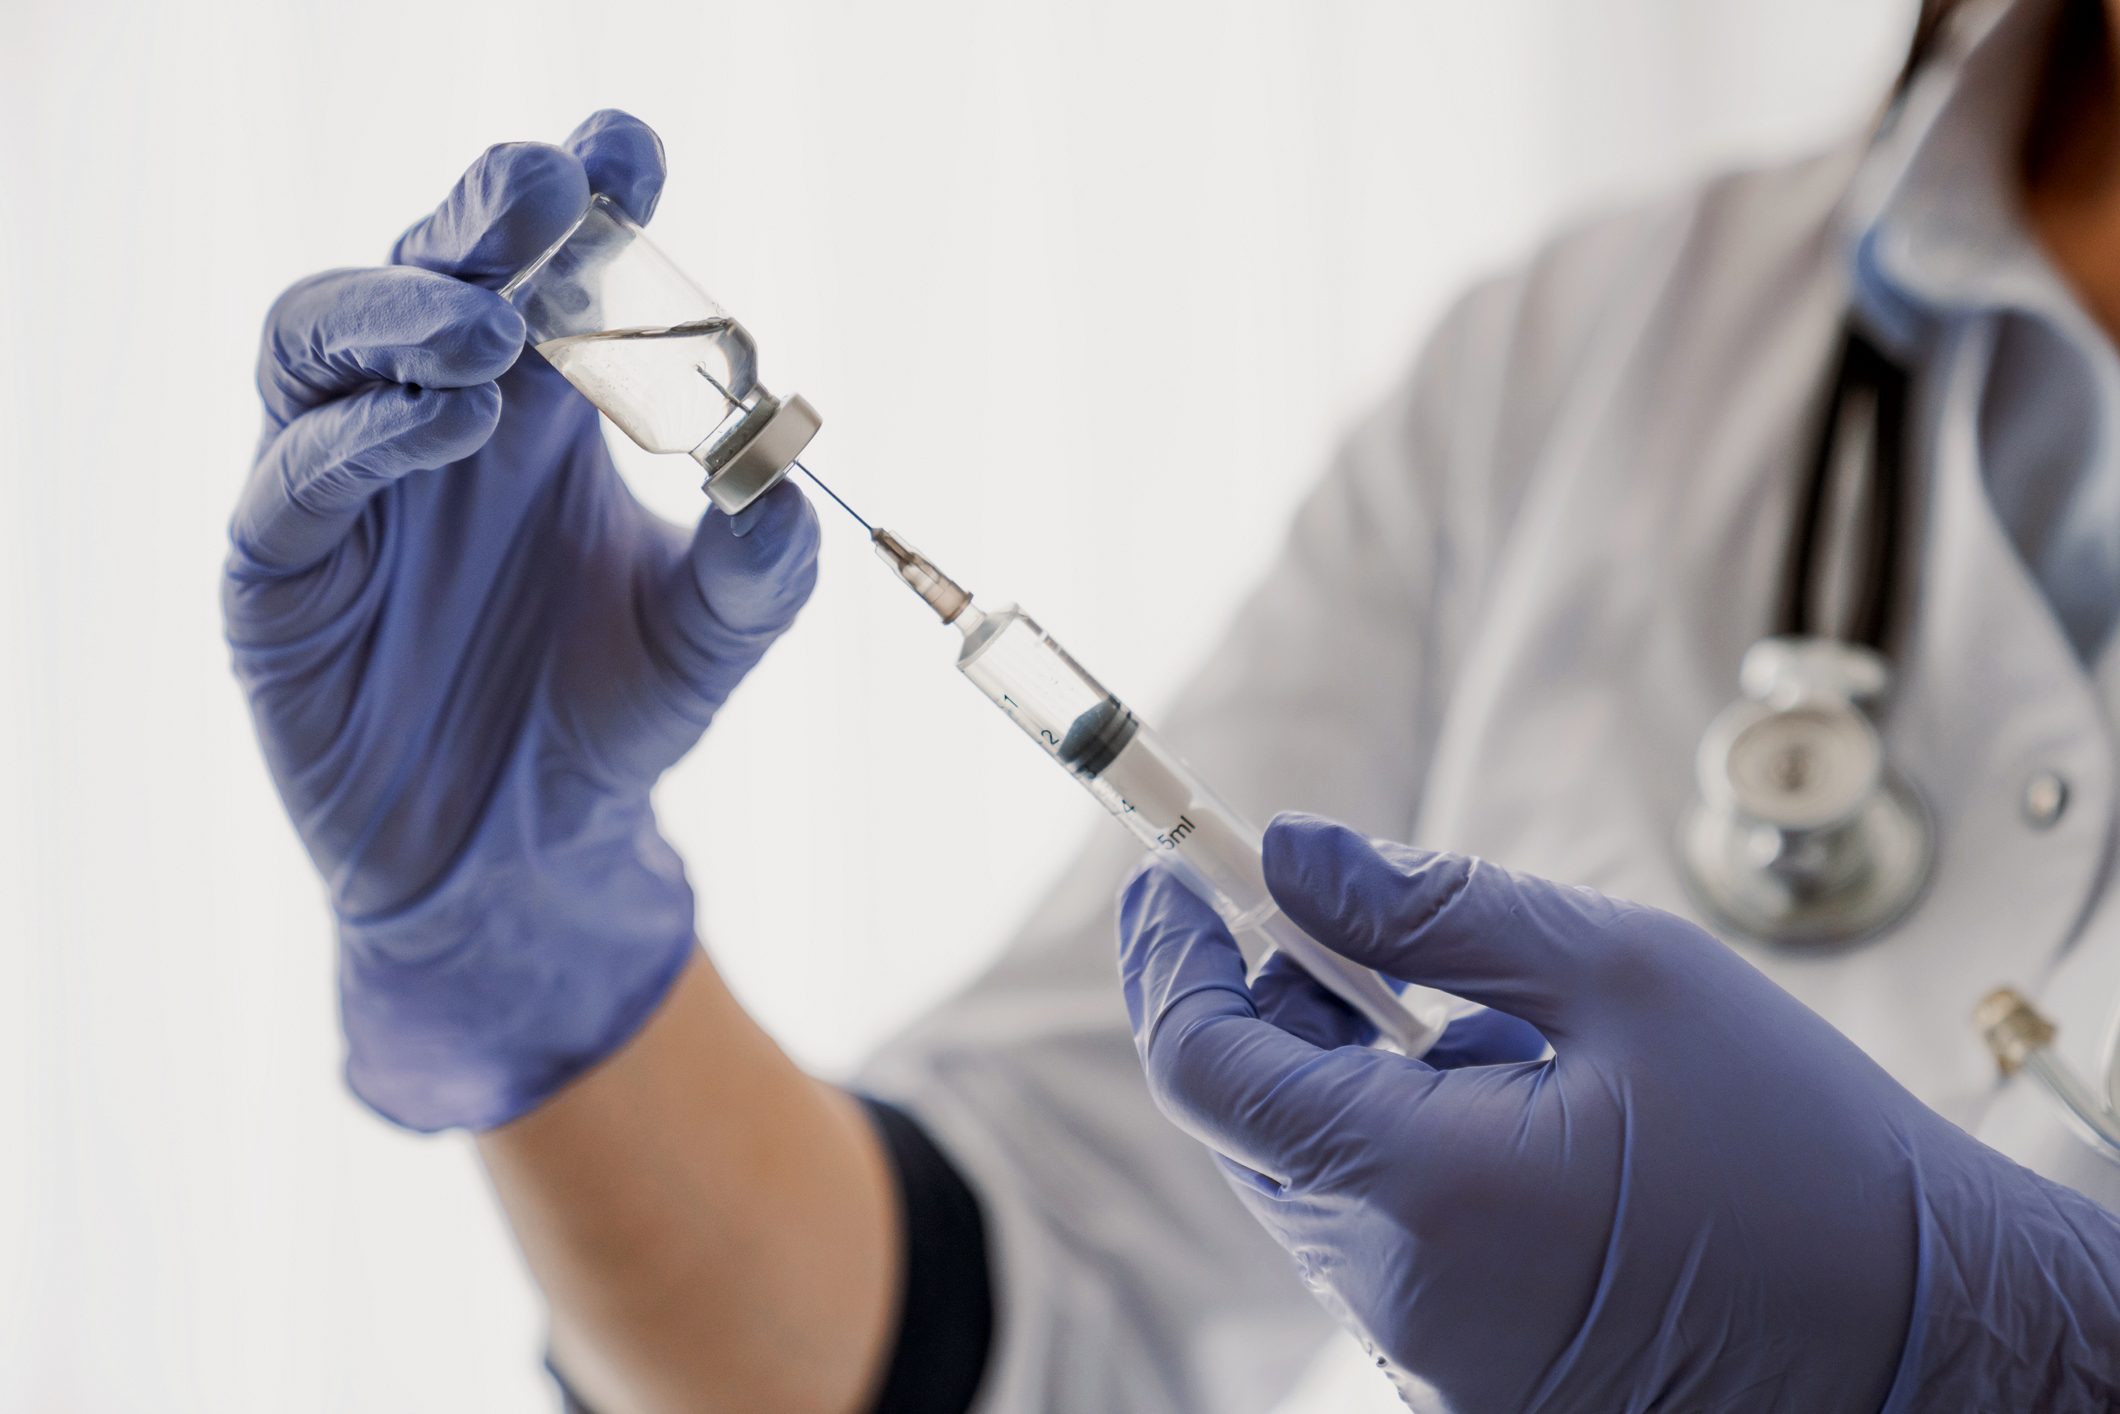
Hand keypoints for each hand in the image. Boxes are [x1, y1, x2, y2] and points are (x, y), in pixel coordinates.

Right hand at [225, 111, 819, 1130]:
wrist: (524, 851)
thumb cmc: (611, 716)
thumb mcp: (711, 640)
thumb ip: (757, 566)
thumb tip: (785, 476)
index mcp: (543, 401)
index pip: (552, 267)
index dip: (586, 197)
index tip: (631, 151)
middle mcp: (439, 413)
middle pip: (432, 264)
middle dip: (487, 214)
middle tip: (552, 190)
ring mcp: (345, 477)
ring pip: (324, 332)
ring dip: (407, 307)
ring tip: (495, 328)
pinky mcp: (281, 564)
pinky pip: (296, 467)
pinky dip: (368, 431)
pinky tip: (451, 425)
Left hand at [1118, 813, 2119, 1410]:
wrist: (1930, 1335)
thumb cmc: (1802, 1147)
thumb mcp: (1625, 975)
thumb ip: (1432, 906)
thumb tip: (1289, 851)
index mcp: (1434, 1194)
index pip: (1207, 1071)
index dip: (1167, 963)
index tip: (1167, 878)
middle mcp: (1405, 1302)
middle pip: (1247, 1124)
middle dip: (1268, 1004)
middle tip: (1336, 918)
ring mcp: (1430, 1361)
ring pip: (1309, 1181)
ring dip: (1346, 1079)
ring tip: (1495, 1038)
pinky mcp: (1465, 1382)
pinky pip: (1373, 1243)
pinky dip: (1395, 1153)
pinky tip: (1517, 1116)